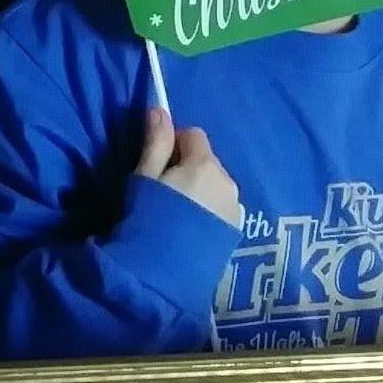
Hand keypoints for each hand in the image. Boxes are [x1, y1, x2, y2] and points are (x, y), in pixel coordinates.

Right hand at [136, 106, 242, 228]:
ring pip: (215, 185)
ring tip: (178, 214)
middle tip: (166, 191)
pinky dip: (208, 210)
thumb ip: (156, 141)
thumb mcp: (146, 177)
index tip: (158, 163)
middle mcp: (227, 181)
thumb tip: (160, 108)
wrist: (165, 275)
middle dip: (189, 167)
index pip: (193, 134)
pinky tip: (191, 229)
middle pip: (207, 161)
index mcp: (205, 164)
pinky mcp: (236, 232)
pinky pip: (221, 207)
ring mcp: (235, 209)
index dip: (174, 143)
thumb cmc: (151, 219)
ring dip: (200, 190)